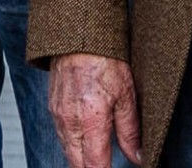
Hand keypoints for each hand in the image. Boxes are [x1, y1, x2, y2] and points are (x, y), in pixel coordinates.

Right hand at [49, 53, 141, 167]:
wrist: (79, 36)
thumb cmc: (105, 60)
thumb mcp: (127, 95)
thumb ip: (130, 131)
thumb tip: (138, 157)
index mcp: (91, 121)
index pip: (96, 166)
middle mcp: (70, 122)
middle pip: (77, 165)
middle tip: (106, 166)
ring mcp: (58, 115)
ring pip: (68, 152)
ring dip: (81, 161)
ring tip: (97, 160)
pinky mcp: (53, 107)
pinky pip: (61, 136)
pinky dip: (73, 145)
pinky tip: (84, 142)